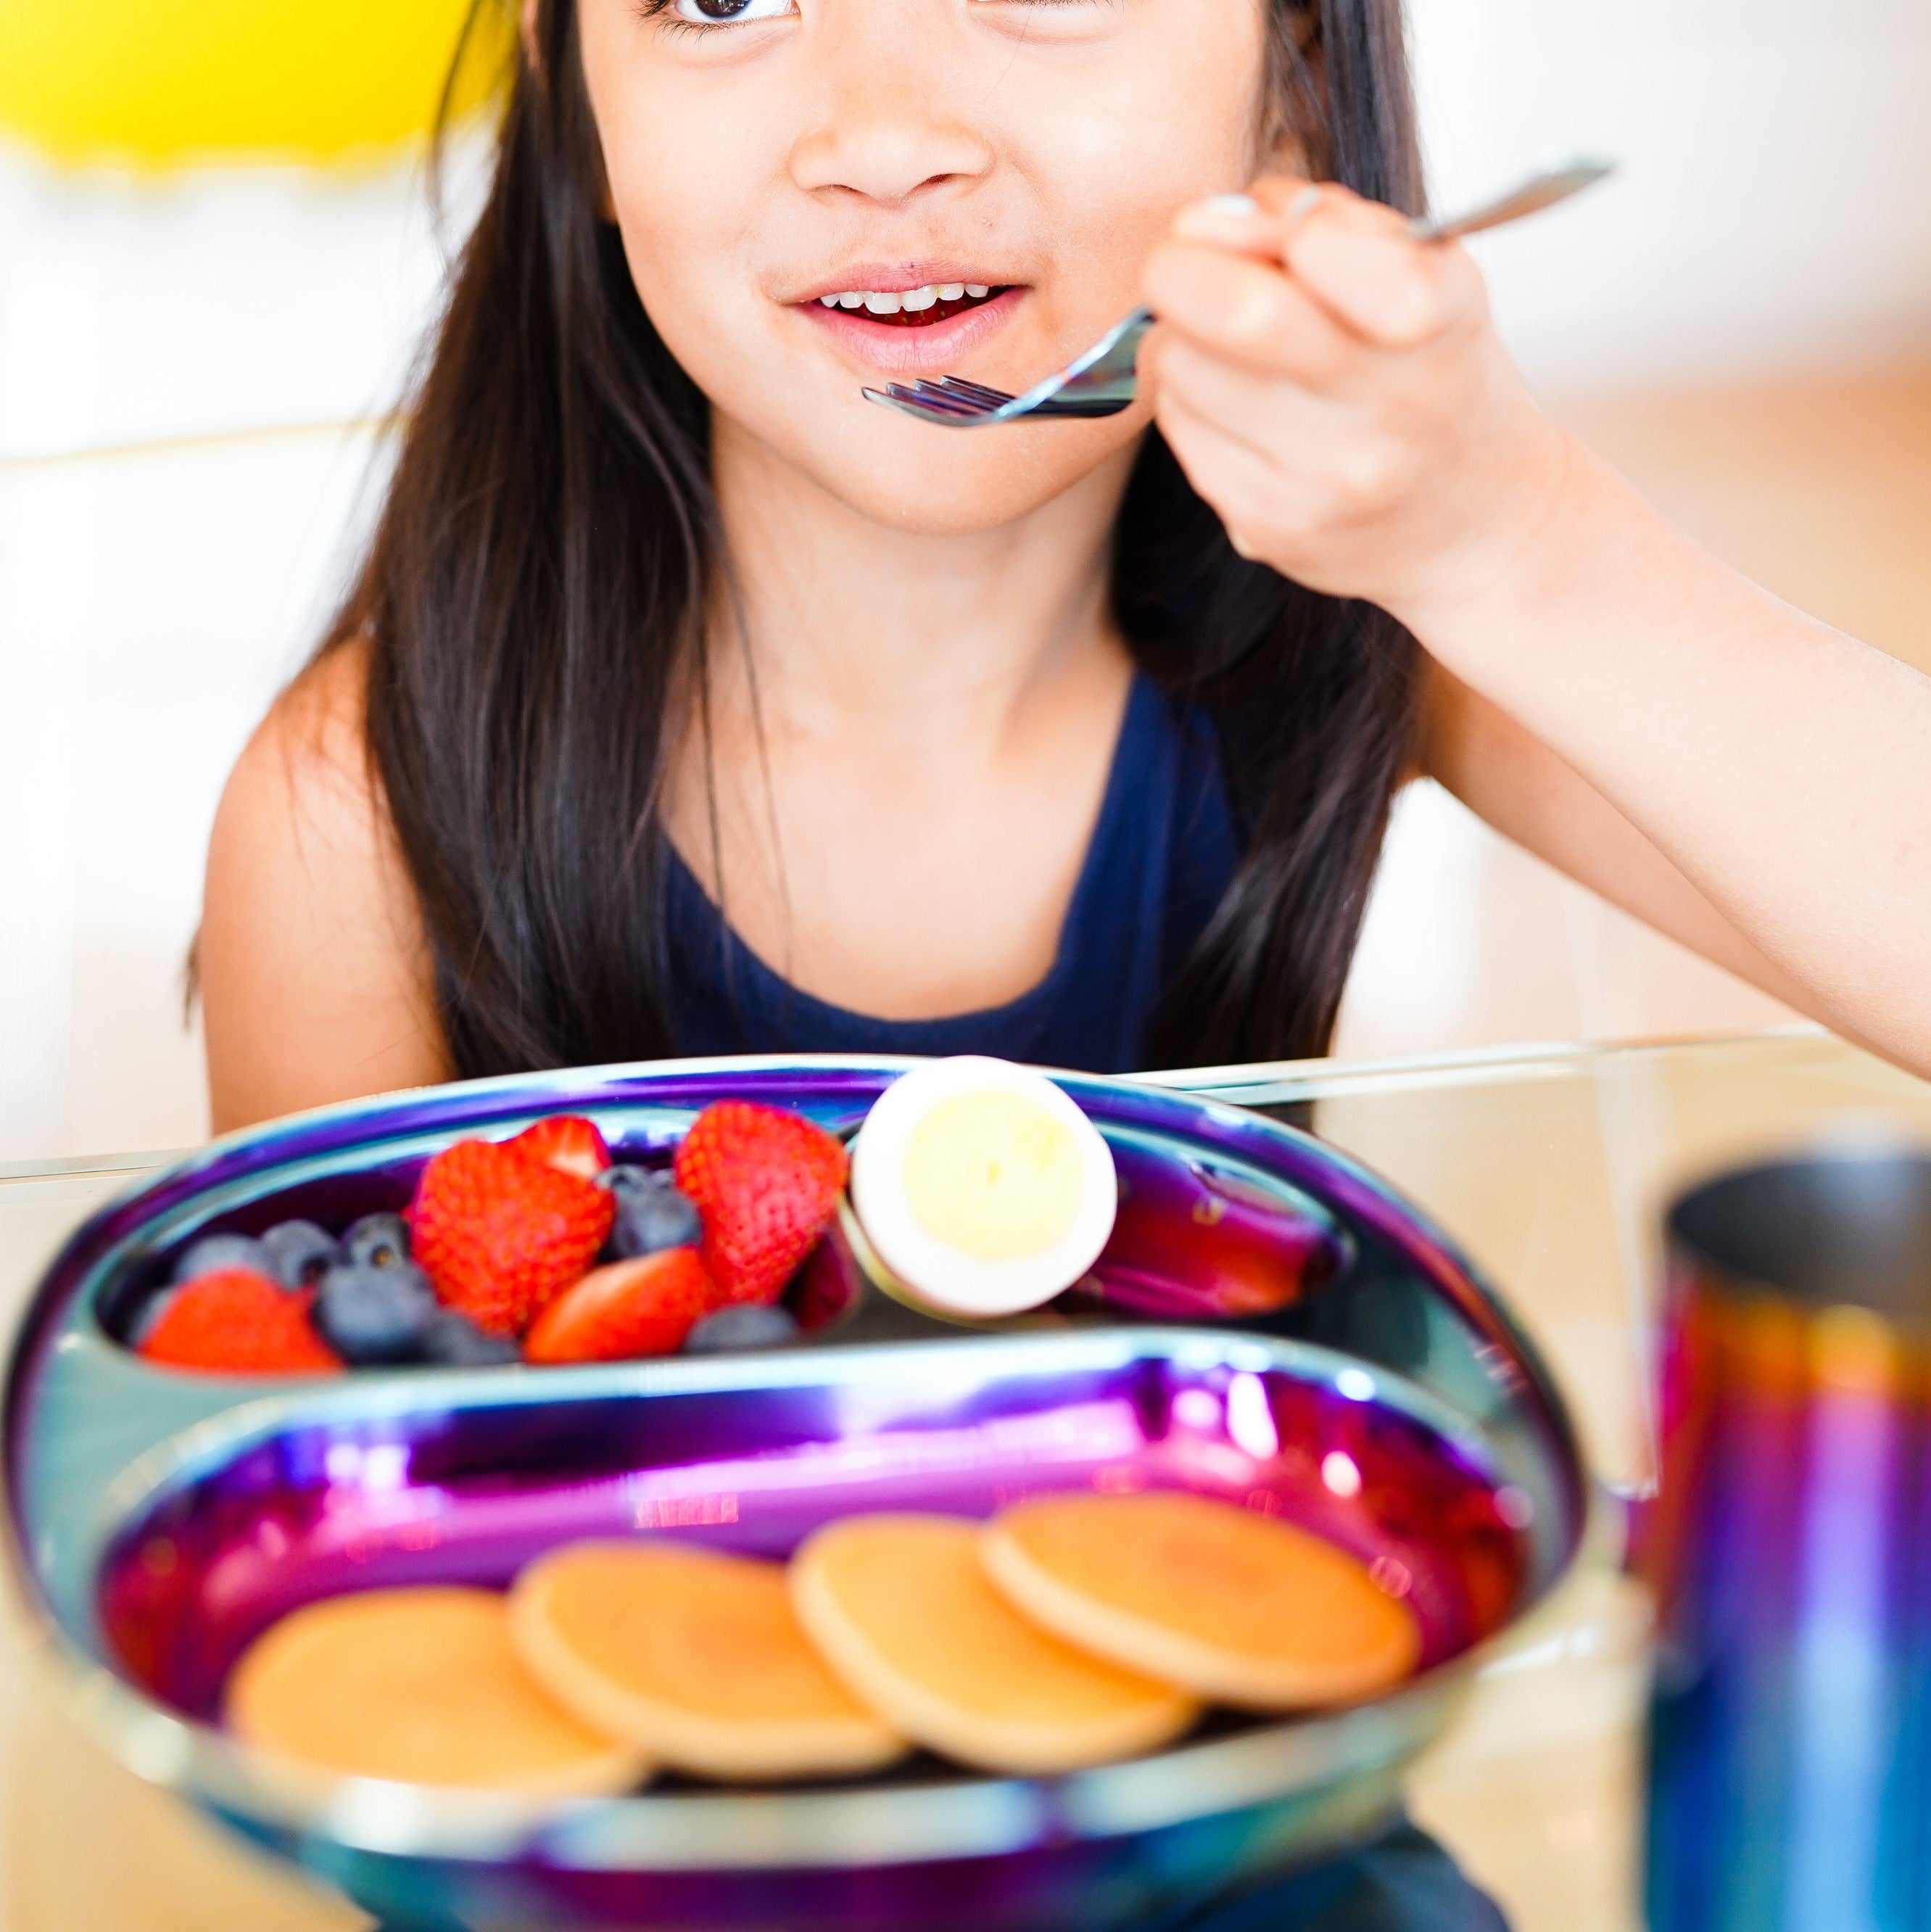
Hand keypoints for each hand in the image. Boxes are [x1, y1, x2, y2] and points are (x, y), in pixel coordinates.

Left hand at [1138, 177, 1575, 632]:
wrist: (1471, 522)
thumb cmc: (1433, 371)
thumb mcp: (1424, 269)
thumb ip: (1322, 221)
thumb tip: (1200, 224)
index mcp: (1435, 325)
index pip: (1320, 245)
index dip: (1268, 224)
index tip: (1268, 234)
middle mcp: (1383, 416)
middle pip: (1229, 313)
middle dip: (1183, 270)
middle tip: (1187, 266)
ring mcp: (1320, 484)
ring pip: (1183, 370)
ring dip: (1187, 340)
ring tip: (1236, 349)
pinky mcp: (1264, 528)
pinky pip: (1180, 430)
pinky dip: (1193, 402)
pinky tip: (1243, 409)